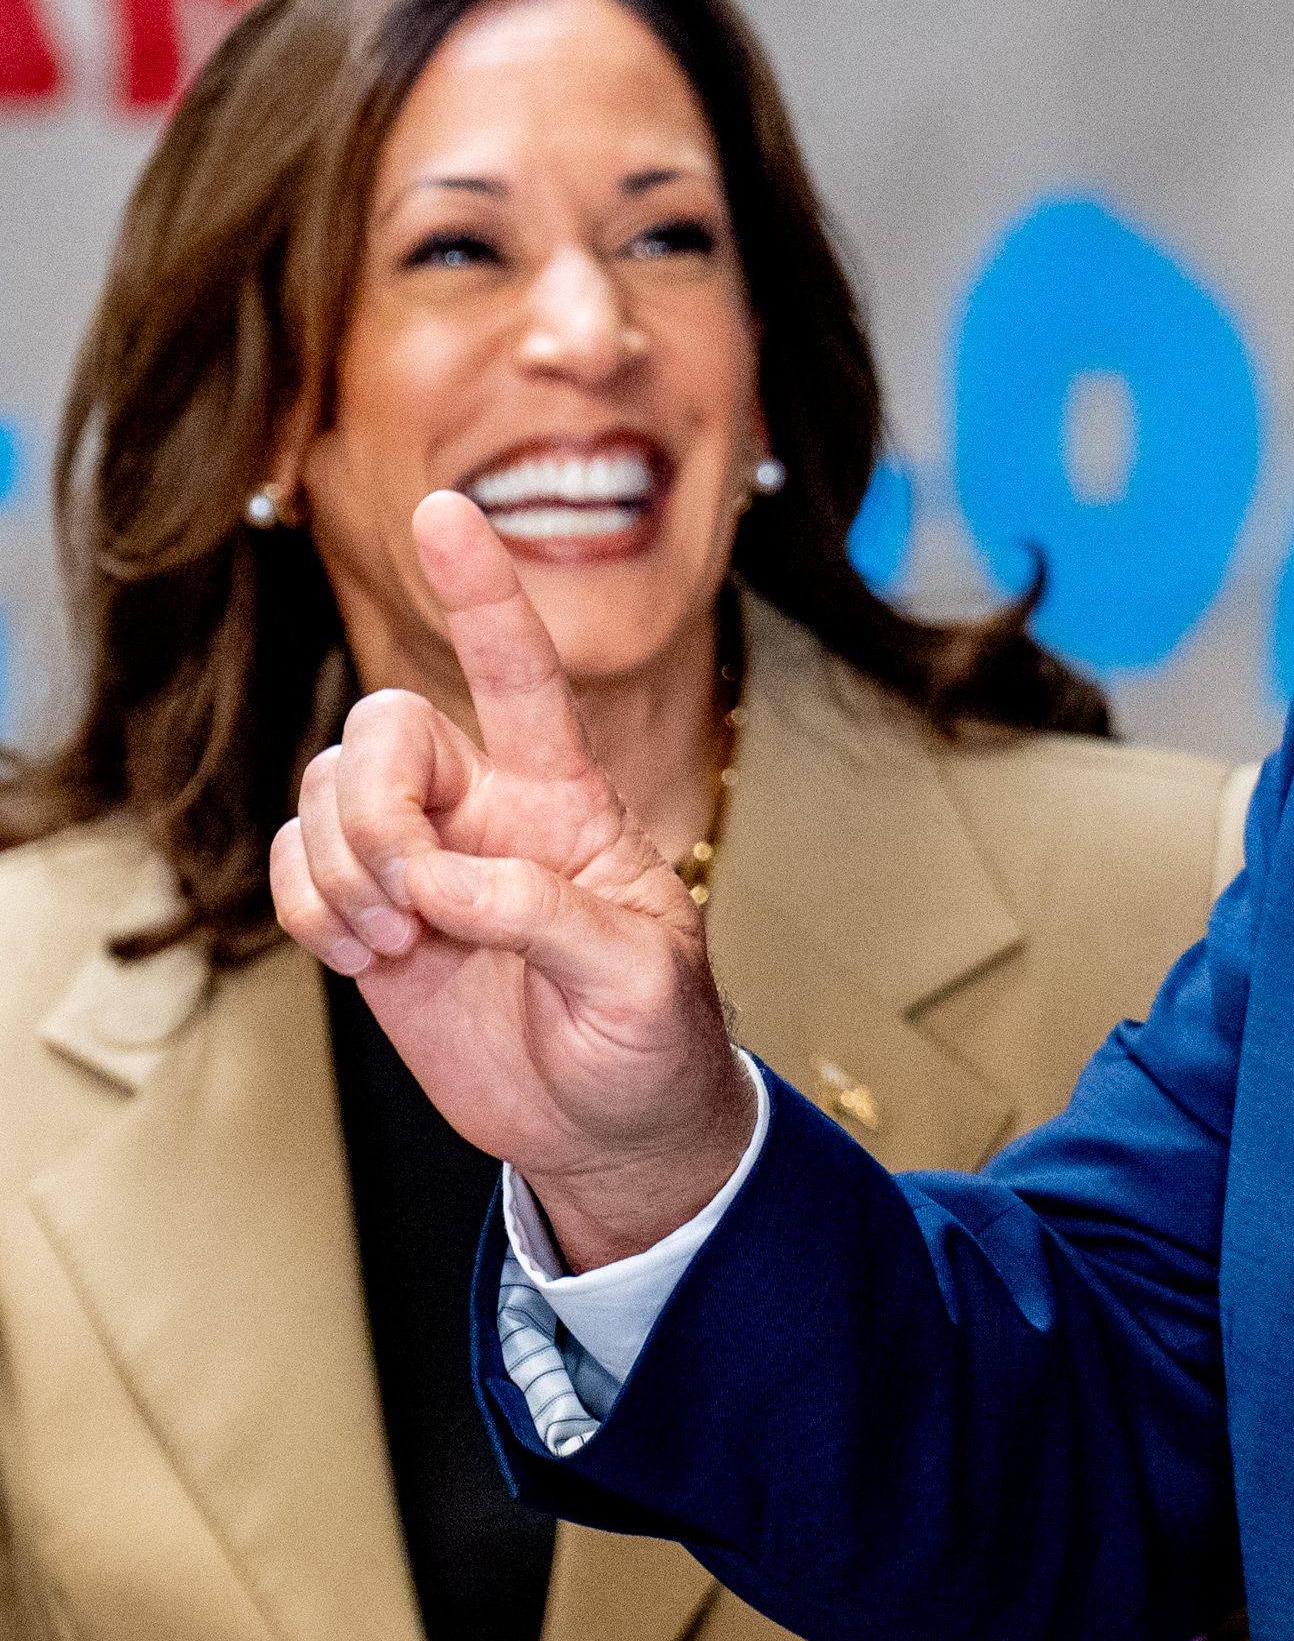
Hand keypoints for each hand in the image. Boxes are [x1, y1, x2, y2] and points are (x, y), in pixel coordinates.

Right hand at [269, 492, 751, 1262]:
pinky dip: (305, 906)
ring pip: (325, 794)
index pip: (521, 675)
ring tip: (401, 944)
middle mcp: (484, 809)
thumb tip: (447, 881)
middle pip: (384, 731)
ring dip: (342, 868)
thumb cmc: (651, 1040)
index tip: (444, 512)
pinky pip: (294, 864)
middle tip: (412, 904)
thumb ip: (552, 915)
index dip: (483, 594)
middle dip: (373, 805)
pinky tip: (363, 954)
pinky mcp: (369, 916)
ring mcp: (420, 859)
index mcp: (567, 801)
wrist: (609, 1129)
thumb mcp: (642, 979)